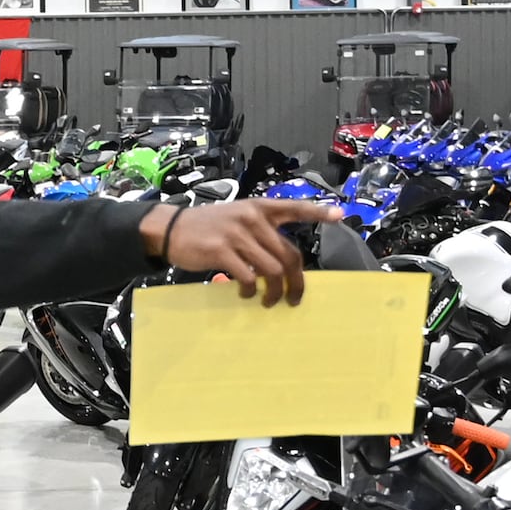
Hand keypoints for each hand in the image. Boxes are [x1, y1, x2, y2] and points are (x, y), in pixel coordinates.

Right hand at [151, 199, 342, 306]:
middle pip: (289, 254)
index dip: (318, 212)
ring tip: (268, 301)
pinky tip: (247, 294)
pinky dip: (252, 290)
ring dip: (274, 292)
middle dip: (296, 282)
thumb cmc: (207, 228)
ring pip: (272, 269)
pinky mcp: (222, 250)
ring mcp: (237, 233)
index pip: (295, 207)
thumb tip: (282, 265)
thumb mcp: (236, 219)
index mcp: (259, 208)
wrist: (171, 229)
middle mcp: (252, 218)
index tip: (339, 215)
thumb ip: (260, 234)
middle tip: (294, 299)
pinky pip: (249, 276)